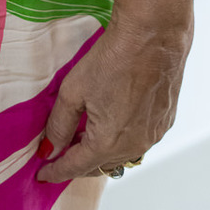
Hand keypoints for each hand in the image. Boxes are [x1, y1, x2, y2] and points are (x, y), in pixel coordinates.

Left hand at [36, 10, 192, 180]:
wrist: (153, 36)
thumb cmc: (113, 58)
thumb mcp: (74, 90)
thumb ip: (60, 124)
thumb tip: (50, 147)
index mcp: (108, 142)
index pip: (76, 166)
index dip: (56, 170)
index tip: (43, 173)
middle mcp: (134, 146)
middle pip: (100, 166)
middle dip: (79, 164)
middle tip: (61, 156)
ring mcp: (153, 135)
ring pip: (122, 156)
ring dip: (103, 153)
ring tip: (85, 140)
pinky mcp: (166, 121)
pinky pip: (139, 142)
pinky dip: (123, 140)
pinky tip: (113, 124)